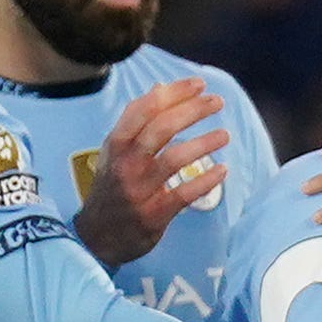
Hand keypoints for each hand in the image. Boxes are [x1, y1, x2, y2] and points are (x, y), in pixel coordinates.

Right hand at [77, 77, 231, 266]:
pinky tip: (222, 170)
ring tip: (225, 135)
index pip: (144, 109)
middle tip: (217, 102)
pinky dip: (206, 180)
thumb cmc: (111, 188)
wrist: (96, 237)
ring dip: (204, 143)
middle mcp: (126, 163)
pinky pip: (185, 194)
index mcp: (116, 144)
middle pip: (162, 128)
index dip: (173, 93)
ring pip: (175, 158)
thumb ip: (136, 122)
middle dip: (192, 110)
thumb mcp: (115, 152)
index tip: (198, 84)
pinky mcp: (154, 214)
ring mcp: (140, 189)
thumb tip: (160, 87)